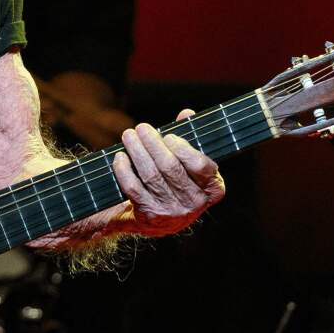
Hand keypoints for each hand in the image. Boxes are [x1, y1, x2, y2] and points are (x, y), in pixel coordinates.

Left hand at [111, 110, 224, 235]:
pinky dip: (124, 170)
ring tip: (129, 135)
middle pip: (171, 167)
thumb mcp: (188, 163)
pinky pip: (134, 188)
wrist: (157, 219)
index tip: (168, 135)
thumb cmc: (176, 182)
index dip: (183, 148)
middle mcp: (195, 203)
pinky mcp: (150, 215)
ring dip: (137, 151)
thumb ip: (189, 139)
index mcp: (212, 189)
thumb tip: (186, 113)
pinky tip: (120, 156)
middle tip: (141, 128)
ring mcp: (172, 211)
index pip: (202, 166)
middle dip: (153, 143)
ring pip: (151, 175)